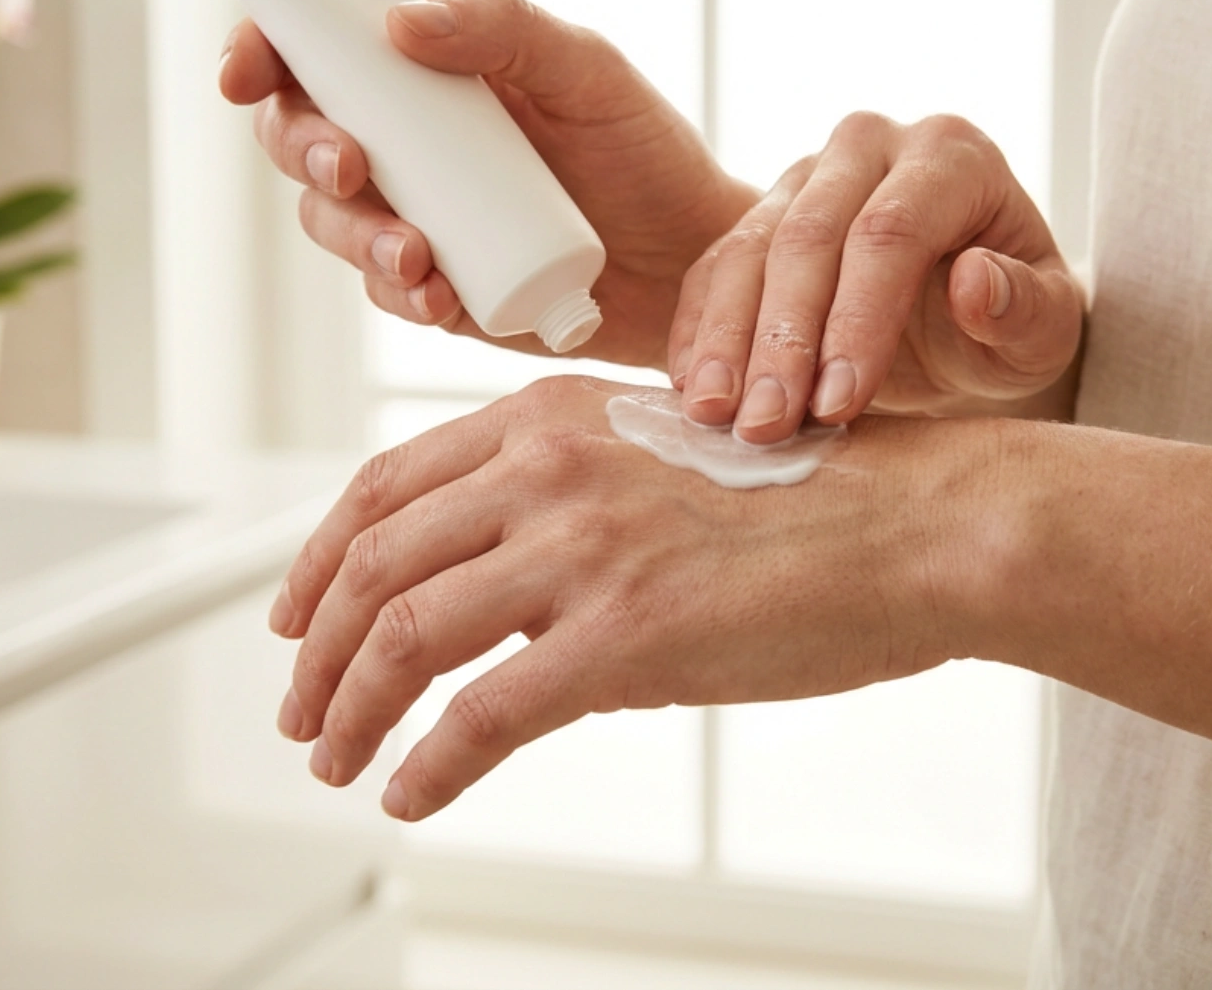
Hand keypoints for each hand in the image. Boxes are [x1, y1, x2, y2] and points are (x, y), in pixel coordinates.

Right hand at [220, 0, 756, 367]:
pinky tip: (439, 296)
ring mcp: (416, 216)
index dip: (264, 49)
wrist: (696, 267)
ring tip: (416, 255)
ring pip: (331, 221)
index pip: (319, 46)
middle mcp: (408, 140)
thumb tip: (398, 24)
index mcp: (430, 68)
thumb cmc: (646, 152)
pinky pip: (386, 290)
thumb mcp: (589, 71)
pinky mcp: (437, 287)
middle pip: (301, 136)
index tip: (248, 68)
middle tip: (351, 166)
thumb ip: (505, 29)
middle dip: (306, 152)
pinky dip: (398, 293)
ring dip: (354, 235)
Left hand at [266, 376, 1013, 820]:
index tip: (297, 619)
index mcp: (549, 416)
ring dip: (350, 710)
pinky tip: (411, 794)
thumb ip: (563, 512)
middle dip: (318, 650)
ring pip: (404, 634)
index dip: (319, 560)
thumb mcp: (657, 465)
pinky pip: (479, 713)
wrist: (914, 526)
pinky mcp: (621, 634)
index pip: (385, 486)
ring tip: (336, 759)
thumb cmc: (807, 503)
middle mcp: (547, 466)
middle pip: (375, 562)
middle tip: (301, 710)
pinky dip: (426, 763)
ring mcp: (581, 547)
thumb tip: (496, 612)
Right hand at [667, 112, 1084, 442]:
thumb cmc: (1012, 320)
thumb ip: (1028, 308)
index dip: (859, 318)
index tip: (838, 403)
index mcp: (951, 155)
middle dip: (782, 341)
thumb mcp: (1046, 329)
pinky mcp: (756, 215)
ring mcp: (804, 175)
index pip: (893, 230)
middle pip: (808, 237)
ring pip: (747, 251)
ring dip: (727, 342)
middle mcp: (869, 145)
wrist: (963, 317)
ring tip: (717, 417)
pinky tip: (693, 392)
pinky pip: (711, 269)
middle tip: (766, 425)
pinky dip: (698, 334)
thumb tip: (976, 281)